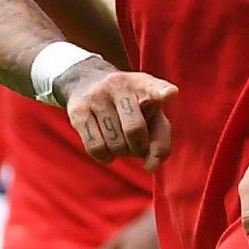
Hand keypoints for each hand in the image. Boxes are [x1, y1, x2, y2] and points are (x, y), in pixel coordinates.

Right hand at [61, 61, 175, 169]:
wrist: (87, 82)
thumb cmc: (130, 107)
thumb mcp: (152, 116)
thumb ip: (160, 142)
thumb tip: (151, 166)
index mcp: (142, 83)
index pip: (153, 87)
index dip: (162, 91)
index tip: (170, 93)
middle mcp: (118, 85)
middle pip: (134, 130)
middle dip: (139, 148)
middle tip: (137, 146)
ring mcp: (96, 97)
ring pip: (114, 143)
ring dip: (121, 153)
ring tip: (121, 142)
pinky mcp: (78, 111)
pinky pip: (96, 148)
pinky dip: (106, 157)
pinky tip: (108, 148)